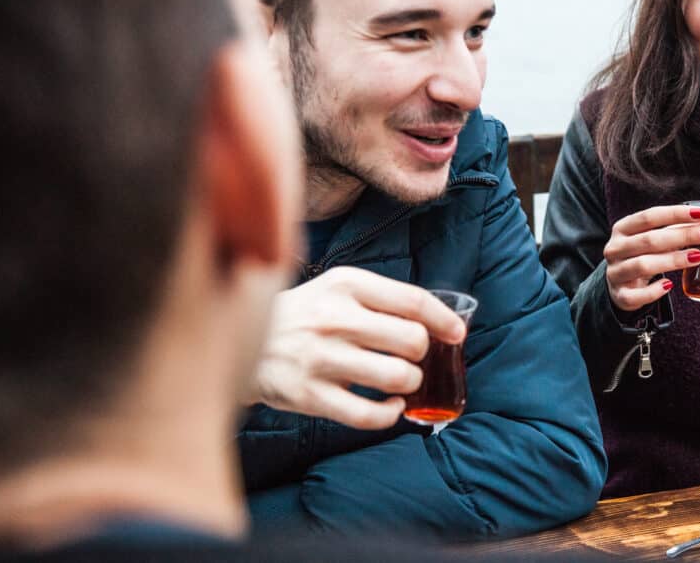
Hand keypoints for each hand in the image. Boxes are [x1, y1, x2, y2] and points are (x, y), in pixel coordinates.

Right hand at [247, 266, 465, 429]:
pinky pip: (369, 415)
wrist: (242, 338)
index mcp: (346, 285)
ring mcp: (321, 358)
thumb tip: (438, 322)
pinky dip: (390, 414)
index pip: (413, 301)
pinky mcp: (309, 395)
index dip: (443, 320)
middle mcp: (334, 318)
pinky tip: (391, 405)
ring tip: (402, 380)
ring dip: (410, 383)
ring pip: (397, 377)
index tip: (457, 333)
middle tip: (413, 357)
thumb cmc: (306, 312)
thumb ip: (383, 299)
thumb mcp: (339, 288)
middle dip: (423, 353)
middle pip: (412, 340)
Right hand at [603, 204, 699, 311]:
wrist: (620, 284)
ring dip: (672, 260)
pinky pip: (636, 295)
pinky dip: (653, 291)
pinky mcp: (621, 296)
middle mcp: (615, 248)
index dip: (675, 214)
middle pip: (649, 240)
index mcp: (623, 228)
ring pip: (643, 265)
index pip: (649, 216)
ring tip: (698, 257)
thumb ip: (690, 226)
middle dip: (682, 236)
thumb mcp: (662, 237)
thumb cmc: (645, 254)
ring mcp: (616, 273)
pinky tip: (670, 286)